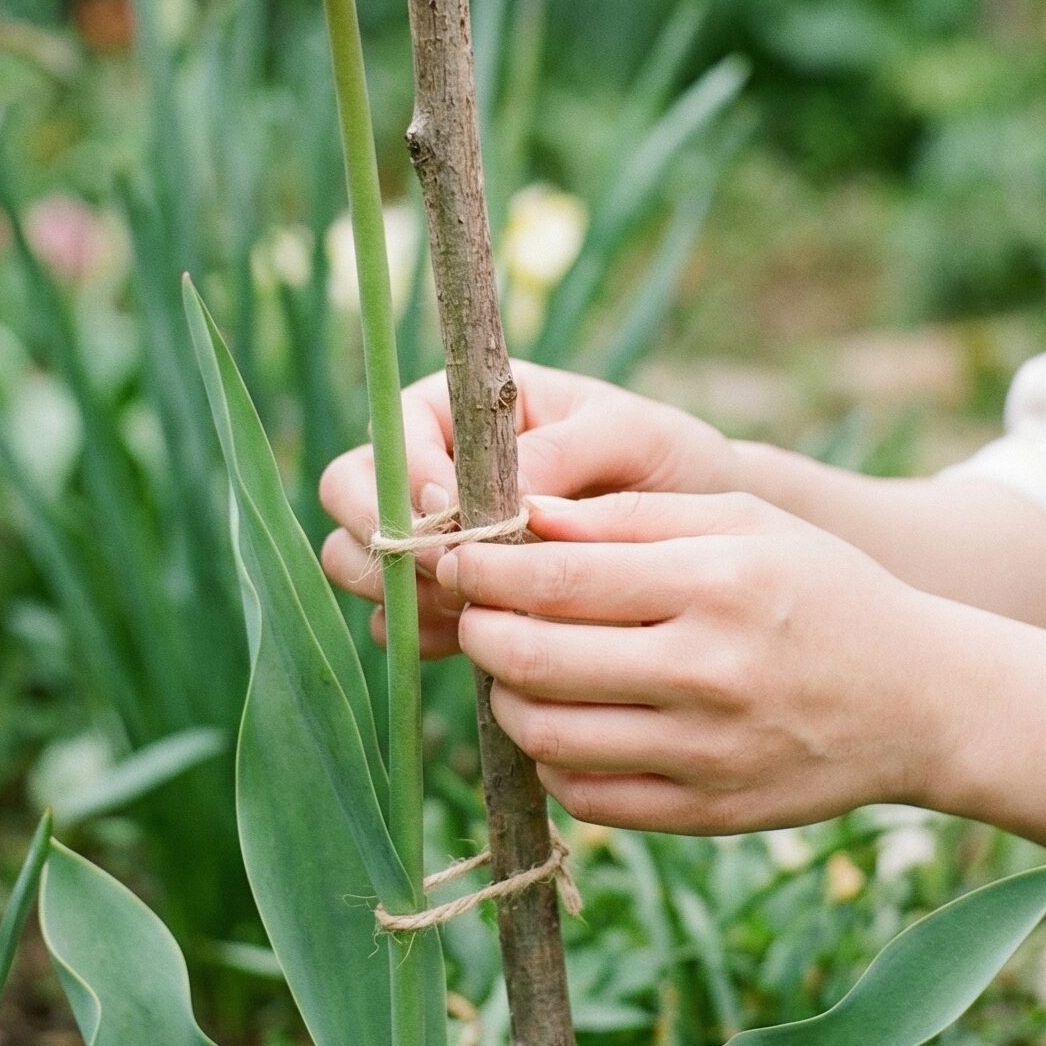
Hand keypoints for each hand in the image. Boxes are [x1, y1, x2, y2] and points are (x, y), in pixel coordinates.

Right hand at [318, 362, 737, 659]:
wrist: (699, 530)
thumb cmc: (666, 461)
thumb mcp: (632, 435)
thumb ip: (563, 451)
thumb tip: (498, 491)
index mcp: (458, 407)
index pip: (388, 437)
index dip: (408, 485)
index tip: (458, 520)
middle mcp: (427, 464)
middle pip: (347, 495)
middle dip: (389, 541)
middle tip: (455, 574)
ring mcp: (427, 534)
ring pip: (356, 560)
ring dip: (398, 592)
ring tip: (471, 609)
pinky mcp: (442, 596)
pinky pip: (391, 619)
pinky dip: (418, 633)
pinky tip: (474, 639)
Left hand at [433, 488, 954, 834]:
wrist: (919, 699)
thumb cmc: (820, 588)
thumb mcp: (743, 522)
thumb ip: (631, 517)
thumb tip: (521, 515)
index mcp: (716, 583)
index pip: (557, 581)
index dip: (485, 571)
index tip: (457, 559)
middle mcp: (709, 672)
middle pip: (536, 661)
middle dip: (482, 631)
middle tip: (475, 611)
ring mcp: (707, 753)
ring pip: (547, 736)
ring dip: (506, 700)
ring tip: (517, 667)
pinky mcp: (707, 815)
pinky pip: (587, 798)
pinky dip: (553, 760)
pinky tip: (568, 721)